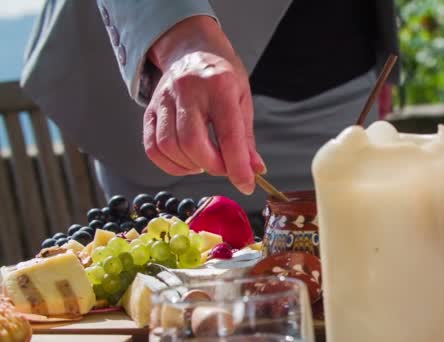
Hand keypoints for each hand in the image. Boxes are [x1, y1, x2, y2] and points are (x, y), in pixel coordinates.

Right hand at [143, 16, 264, 194]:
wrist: (191, 48)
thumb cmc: (221, 74)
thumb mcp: (242, 99)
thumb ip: (246, 138)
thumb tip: (254, 170)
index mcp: (219, 85)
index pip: (228, 134)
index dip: (237, 166)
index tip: (246, 185)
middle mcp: (188, 90)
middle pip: (192, 142)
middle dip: (212, 166)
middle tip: (224, 168)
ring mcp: (164, 98)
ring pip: (169, 146)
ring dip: (190, 166)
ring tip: (206, 163)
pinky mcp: (149, 109)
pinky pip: (152, 147)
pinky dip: (170, 164)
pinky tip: (186, 162)